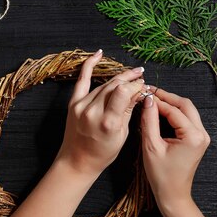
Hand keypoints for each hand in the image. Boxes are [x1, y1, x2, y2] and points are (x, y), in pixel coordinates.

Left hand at [55, 49, 145, 176]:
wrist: (77, 161)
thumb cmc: (102, 153)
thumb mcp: (122, 135)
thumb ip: (128, 111)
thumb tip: (139, 93)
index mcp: (108, 122)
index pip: (124, 92)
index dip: (135, 85)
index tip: (143, 85)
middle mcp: (93, 111)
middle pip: (114, 86)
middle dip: (129, 79)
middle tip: (140, 76)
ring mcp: (81, 105)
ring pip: (104, 84)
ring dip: (118, 78)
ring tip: (131, 74)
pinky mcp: (73, 103)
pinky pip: (82, 80)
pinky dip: (90, 65)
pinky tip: (99, 54)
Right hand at [140, 88, 209, 213]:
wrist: (173, 195)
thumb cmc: (161, 175)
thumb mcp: (151, 146)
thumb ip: (149, 120)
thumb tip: (147, 100)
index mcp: (193, 136)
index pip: (173, 110)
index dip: (157, 100)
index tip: (143, 94)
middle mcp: (201, 134)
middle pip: (185, 105)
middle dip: (167, 97)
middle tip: (150, 92)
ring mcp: (202, 136)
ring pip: (187, 110)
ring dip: (171, 103)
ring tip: (153, 100)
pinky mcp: (198, 139)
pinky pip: (187, 119)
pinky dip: (175, 112)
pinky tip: (161, 111)